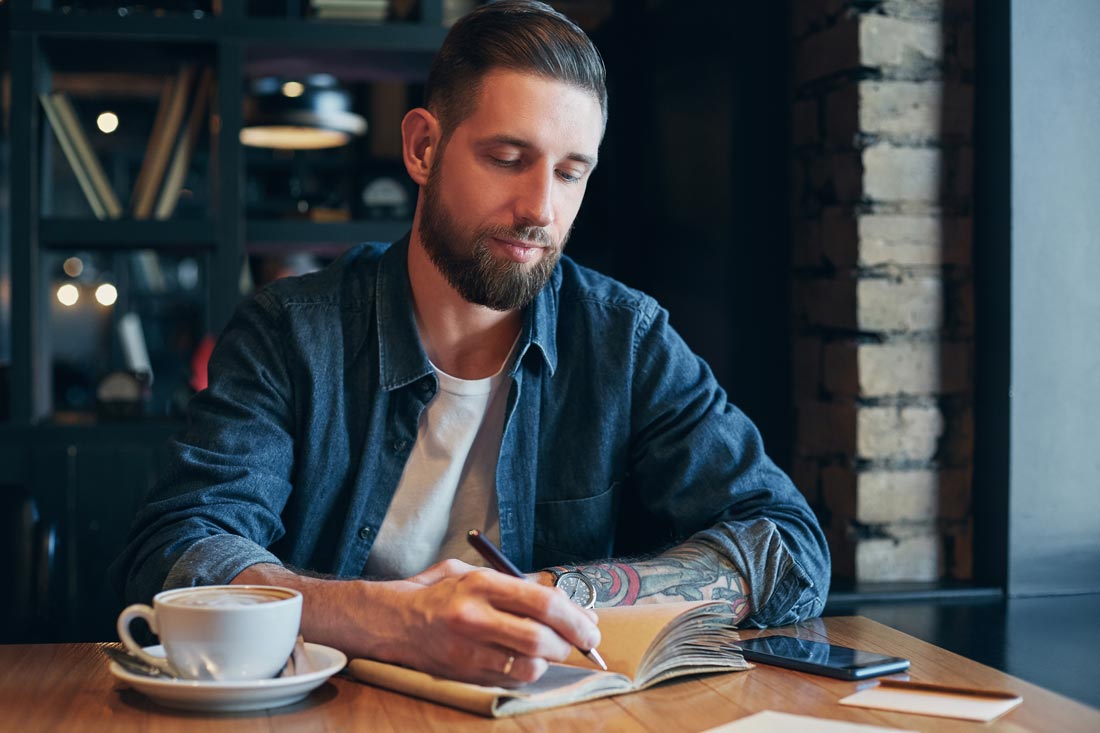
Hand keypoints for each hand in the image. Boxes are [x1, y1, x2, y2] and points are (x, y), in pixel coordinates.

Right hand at [233, 561, 599, 687]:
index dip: (574, 616)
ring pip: (528, 664)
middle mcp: (473, 615)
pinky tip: (524, 659)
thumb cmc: (436, 591)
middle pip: (539, 637)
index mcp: (479, 583)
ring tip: (552, 649)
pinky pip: (509, 678)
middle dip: (571, 642)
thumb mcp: (471, 572)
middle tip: (584, 642)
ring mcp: (466, 648)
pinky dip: (526, 671)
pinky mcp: (462, 672)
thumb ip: (513, 584)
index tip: (591, 625)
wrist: (388, 621)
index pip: (541, 600)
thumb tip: (560, 600)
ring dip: (549, 659)